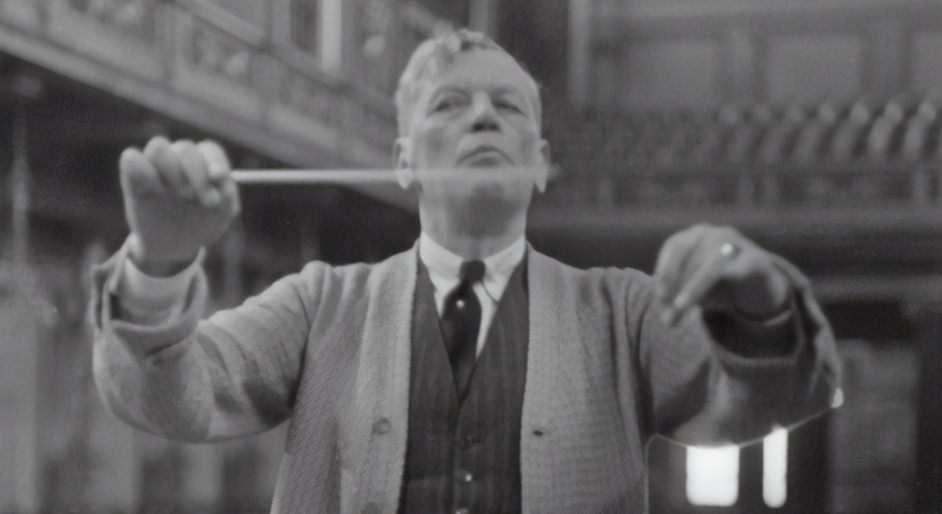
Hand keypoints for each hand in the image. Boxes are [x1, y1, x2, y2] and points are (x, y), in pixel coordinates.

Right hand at [120, 136, 239, 275]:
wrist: (173, 248)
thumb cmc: (200, 226)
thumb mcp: (221, 216)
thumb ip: (227, 195)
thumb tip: (220, 177)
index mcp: (203, 164)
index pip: (209, 149)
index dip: (214, 161)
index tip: (218, 180)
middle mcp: (178, 161)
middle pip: (185, 148)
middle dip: (197, 175)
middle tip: (204, 202)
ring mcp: (155, 167)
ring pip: (159, 147)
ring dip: (173, 171)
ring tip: (182, 197)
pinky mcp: (133, 178)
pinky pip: (131, 158)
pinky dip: (145, 171)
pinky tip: (156, 191)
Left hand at [653, 224, 790, 325]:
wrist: (760, 285)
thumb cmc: (718, 283)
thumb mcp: (693, 290)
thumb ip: (677, 298)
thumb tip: (665, 316)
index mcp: (695, 236)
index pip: (673, 248)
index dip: (663, 273)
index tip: (660, 298)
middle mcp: (715, 233)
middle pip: (688, 253)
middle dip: (673, 282)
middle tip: (667, 308)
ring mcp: (738, 243)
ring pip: (711, 262)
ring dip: (693, 288)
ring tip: (681, 308)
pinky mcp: (758, 259)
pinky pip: (742, 267)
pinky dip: (726, 281)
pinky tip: (716, 299)